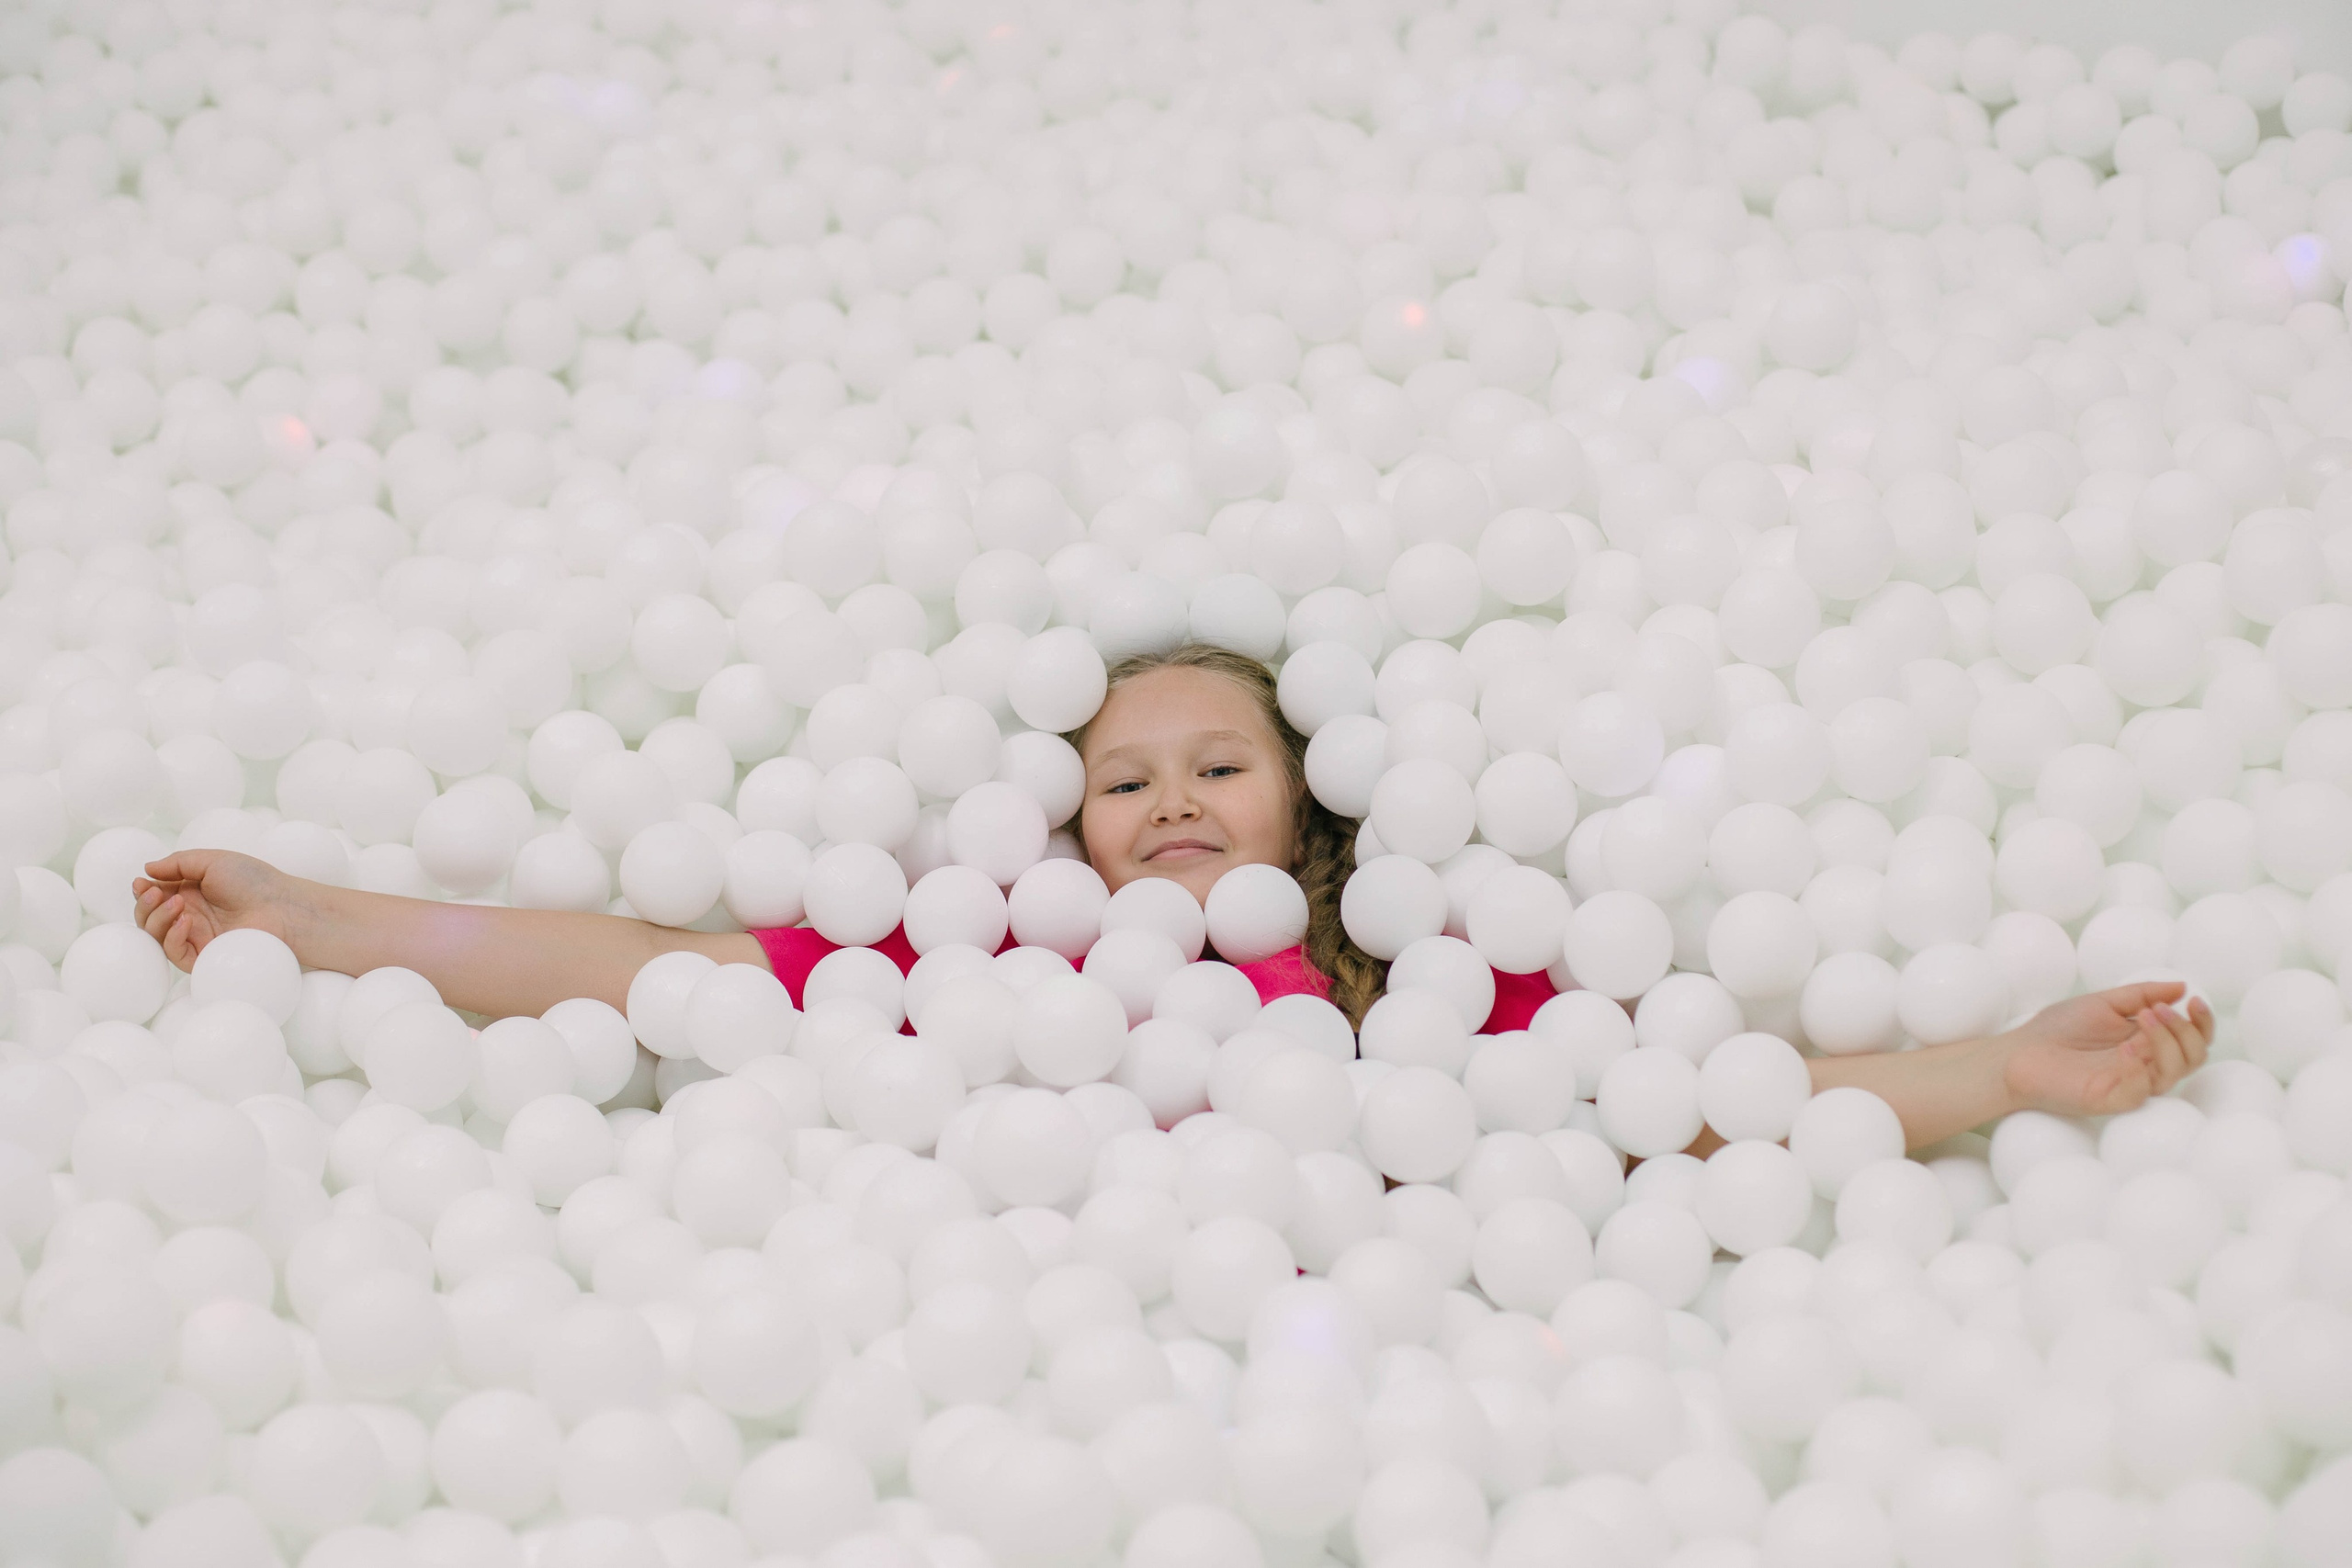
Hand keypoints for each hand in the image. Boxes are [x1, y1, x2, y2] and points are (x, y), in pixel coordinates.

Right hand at [131, 849, 302, 972]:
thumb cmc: (253, 880)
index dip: (143, 891)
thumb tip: (146, 869)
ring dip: (156, 919)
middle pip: (148, 918)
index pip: (154, 896)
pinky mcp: (205, 956)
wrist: (282, 906)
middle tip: (155, 893)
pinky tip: (185, 922)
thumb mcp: (212, 861)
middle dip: (145, 905)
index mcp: (190, 892)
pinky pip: (175, 954)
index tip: (142, 883)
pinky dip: (172, 938)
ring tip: (176, 903)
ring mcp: (196, 937)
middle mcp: (189, 915)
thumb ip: (178, 863)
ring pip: (156, 936)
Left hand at [1997, 981, 2213, 1118]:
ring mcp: (2130, 1084)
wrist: (2017, 1054)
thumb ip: (2141, 994)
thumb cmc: (2057, 1030)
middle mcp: (2145, 1066)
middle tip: (2159, 1011)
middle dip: (2185, 1031)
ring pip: (2174, 1073)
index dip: (2202, 1023)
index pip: (2192, 1039)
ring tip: (2144, 1019)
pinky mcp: (2113, 1100)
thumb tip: (2182, 986)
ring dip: (2167, 1043)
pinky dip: (2140, 1067)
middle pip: (2193, 1057)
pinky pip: (2142, 1091)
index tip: (2194, 1001)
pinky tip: (2126, 1048)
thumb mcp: (2103, 1002)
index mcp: (2147, 1043)